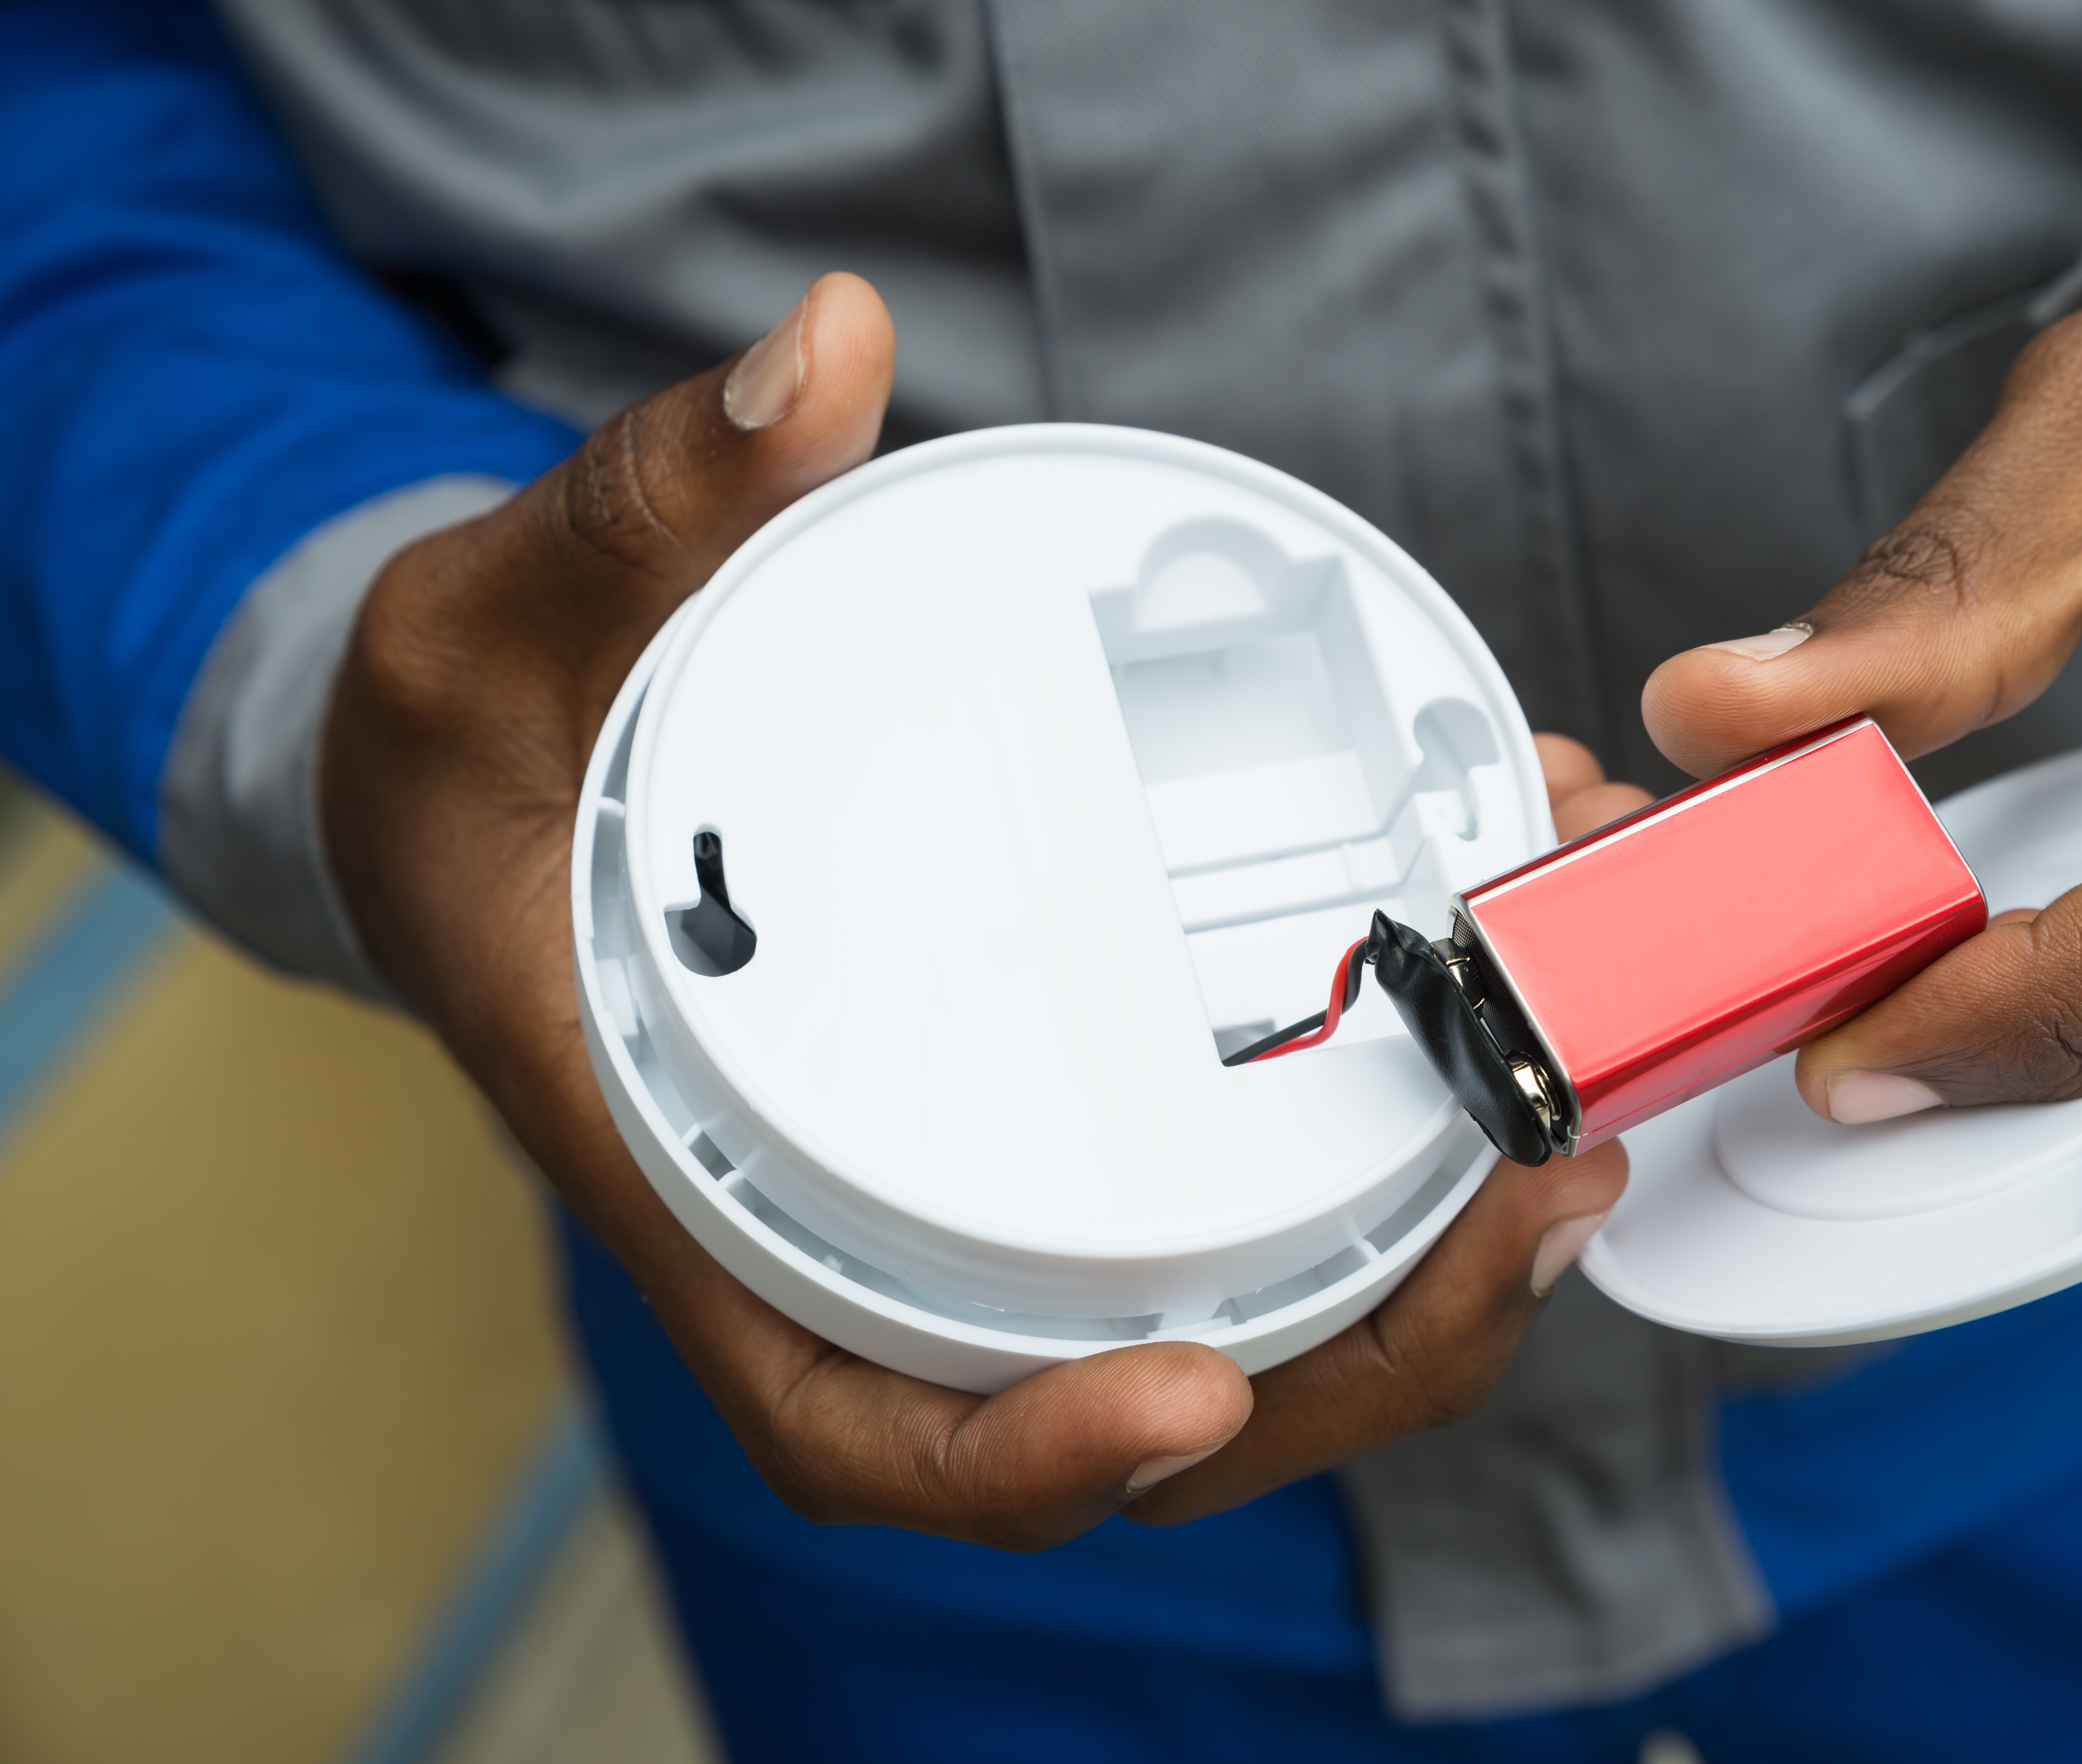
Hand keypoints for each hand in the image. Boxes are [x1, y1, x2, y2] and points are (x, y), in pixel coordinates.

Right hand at [323, 273, 1639, 1542]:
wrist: (500, 796)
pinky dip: (1380, 1138)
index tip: (1191, 1388)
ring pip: (1222, 1318)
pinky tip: (1487, 992)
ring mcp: (968, 1199)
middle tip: (1538, 1181)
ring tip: (1573, 1106)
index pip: (861, 1413)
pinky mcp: (1042, 1125)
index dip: (1026, 1451)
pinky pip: (1234, 1197)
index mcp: (708, 1189)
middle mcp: (858, 1239)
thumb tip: (820, 356)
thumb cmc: (477, 763)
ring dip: (1420, 1257)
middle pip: (1125, 1401)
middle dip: (1354, 1345)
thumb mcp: (495, 630)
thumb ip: (646, 511)